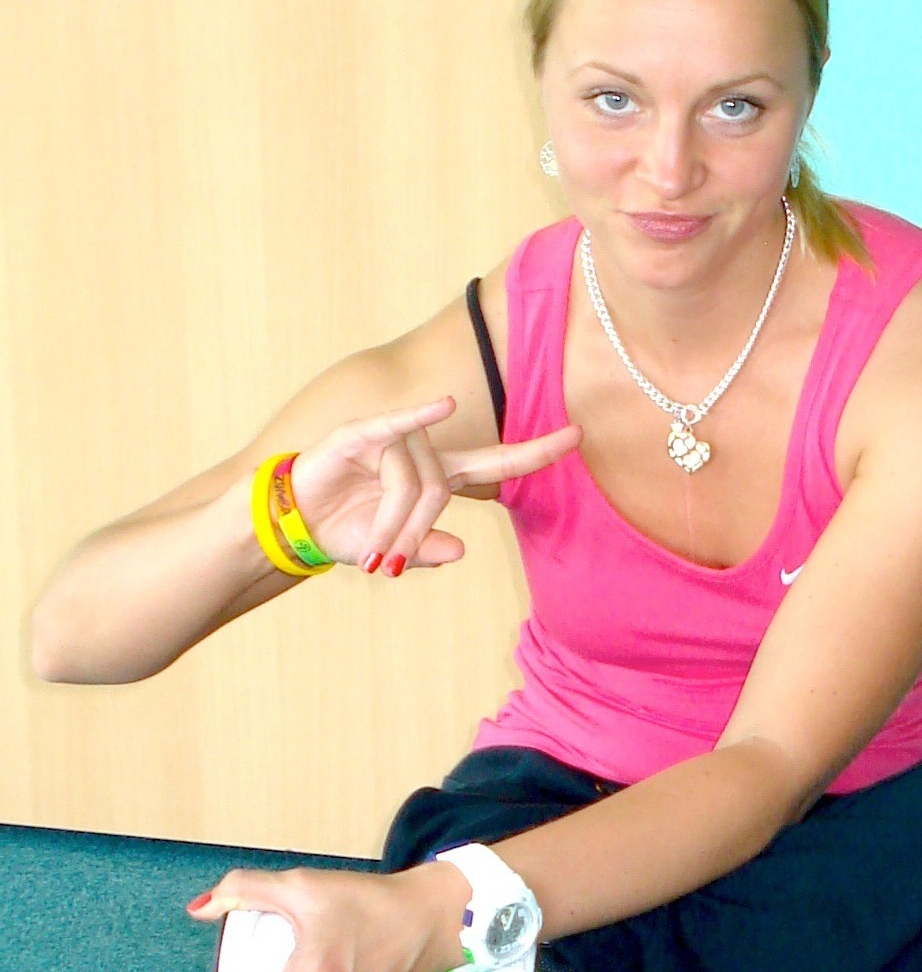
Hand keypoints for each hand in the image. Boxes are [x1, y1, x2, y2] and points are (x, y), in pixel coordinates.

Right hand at [285, 397, 581, 574]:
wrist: (294, 527)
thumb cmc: (346, 532)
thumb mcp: (389, 551)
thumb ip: (424, 552)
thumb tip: (461, 551)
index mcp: (438, 477)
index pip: (497, 462)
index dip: (536, 452)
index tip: (578, 436)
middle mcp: (421, 454)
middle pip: (443, 488)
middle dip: (417, 531)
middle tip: (387, 565)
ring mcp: (390, 441)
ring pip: (412, 482)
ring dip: (391, 522)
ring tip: (369, 550)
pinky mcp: (357, 436)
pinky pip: (392, 427)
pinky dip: (416, 417)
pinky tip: (442, 406)